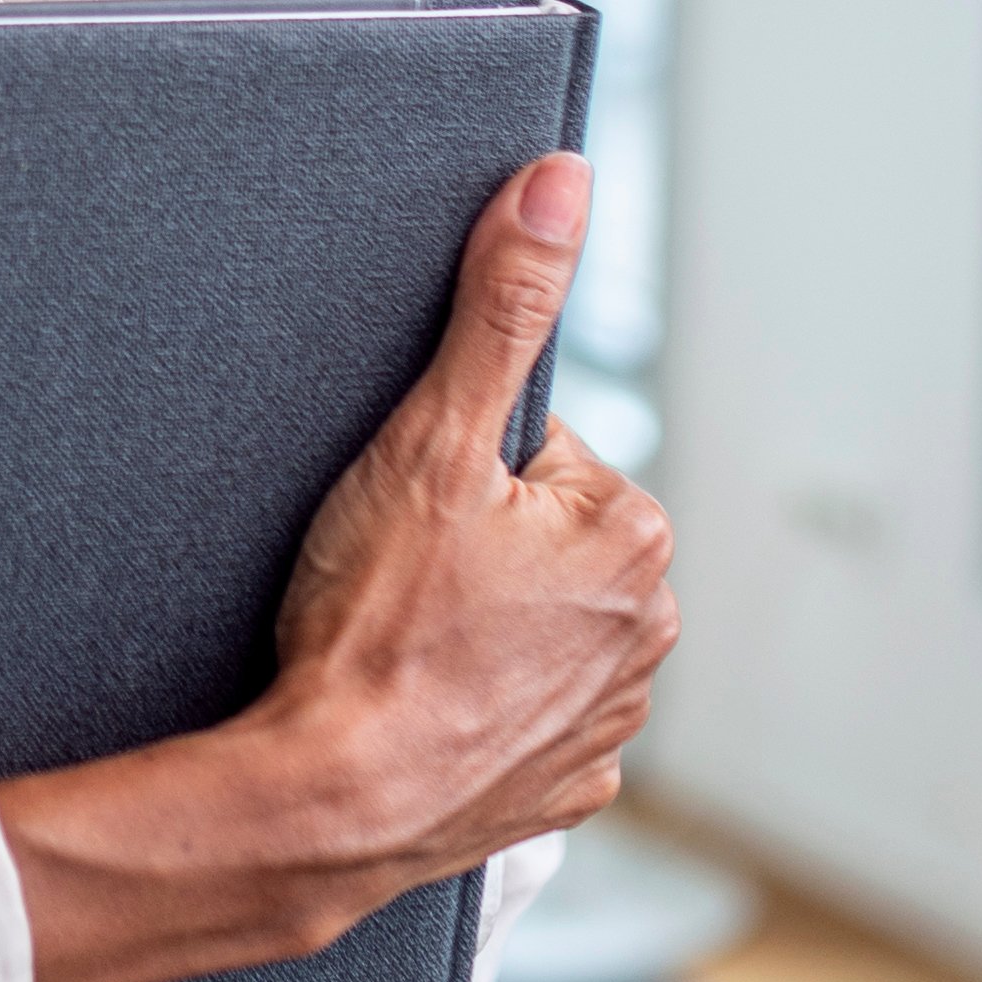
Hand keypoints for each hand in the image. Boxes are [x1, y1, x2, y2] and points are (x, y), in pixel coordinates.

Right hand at [0, 156, 677, 981]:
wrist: (332, 796)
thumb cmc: (375, 623)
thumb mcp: (428, 438)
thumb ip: (500, 305)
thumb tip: (561, 185)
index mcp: (631, 528)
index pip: (535, 454)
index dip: (456, 468)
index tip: (408, 516)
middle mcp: (649, 625)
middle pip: (542, 539)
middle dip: (475, 546)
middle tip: (397, 579)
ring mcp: (611, 717)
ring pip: (534, 626)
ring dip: (480, 627)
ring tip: (402, 644)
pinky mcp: (567, 787)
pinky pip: (523, 715)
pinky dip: (478, 706)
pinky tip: (421, 704)